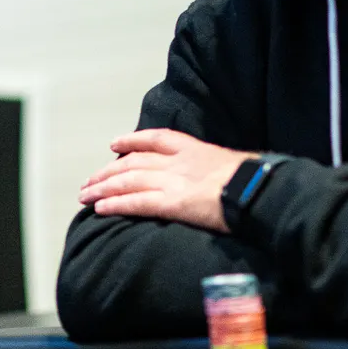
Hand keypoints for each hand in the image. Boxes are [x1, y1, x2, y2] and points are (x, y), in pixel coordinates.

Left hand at [77, 129, 253, 231]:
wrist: (262, 190)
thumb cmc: (256, 182)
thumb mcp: (235, 165)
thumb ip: (216, 169)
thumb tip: (218, 180)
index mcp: (194, 149)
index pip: (156, 139)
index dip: (132, 141)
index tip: (114, 145)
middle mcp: (178, 161)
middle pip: (133, 163)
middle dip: (107, 172)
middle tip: (88, 182)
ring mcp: (174, 181)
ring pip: (128, 181)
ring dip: (103, 188)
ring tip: (85, 196)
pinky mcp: (173, 203)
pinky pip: (136, 202)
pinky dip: (115, 204)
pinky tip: (100, 209)